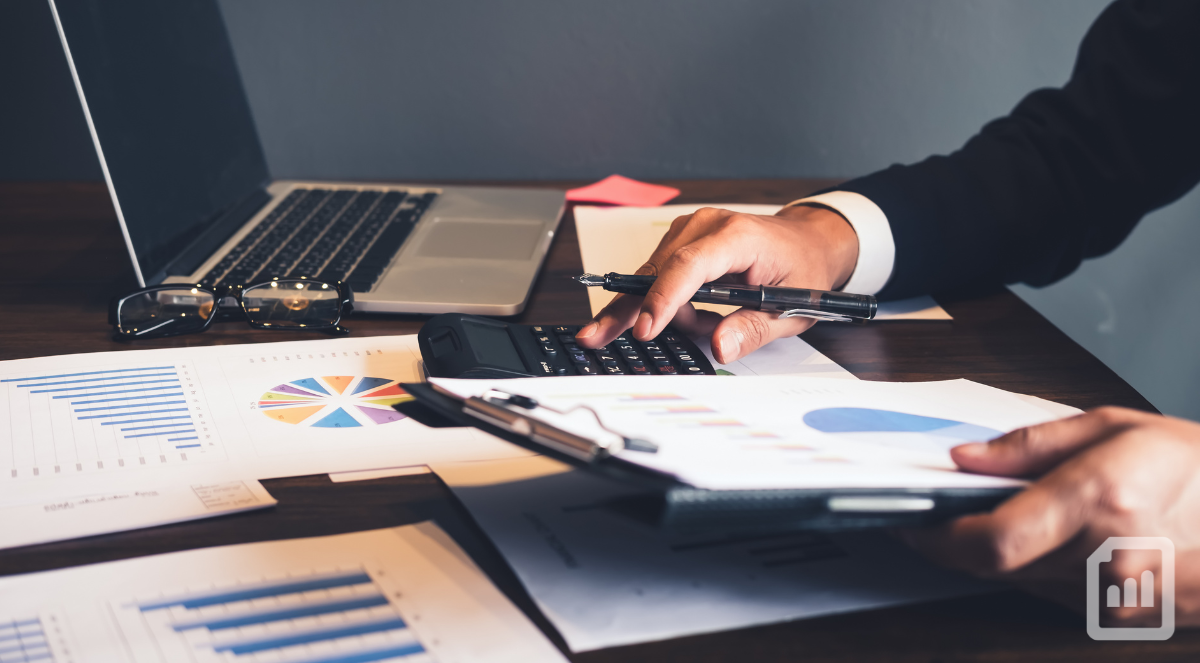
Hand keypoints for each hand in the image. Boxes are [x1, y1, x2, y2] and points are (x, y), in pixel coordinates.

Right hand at [574, 205, 859, 362]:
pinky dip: (670, 302)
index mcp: (737, 237)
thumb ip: (753, 329)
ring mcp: (690, 229)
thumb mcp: (792, 309)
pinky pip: (659, 276)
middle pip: (655, 271)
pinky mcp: (680, 240)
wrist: (806, 242)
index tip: (645, 329)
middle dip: (633, 311)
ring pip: (652, 277)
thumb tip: (720, 346)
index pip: (689, 266)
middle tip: (596, 337)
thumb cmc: (801, 268)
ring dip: (669, 312)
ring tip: (706, 325)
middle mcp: (706, 226)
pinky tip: (695, 312)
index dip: (663, 299)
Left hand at [902, 407, 1199, 626]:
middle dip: (952, 543)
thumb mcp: (1114, 427)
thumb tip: (965, 459)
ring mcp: (1115, 596)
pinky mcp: (1118, 616)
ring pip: (1014, 582)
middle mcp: (1106, 557)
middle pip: (993, 566)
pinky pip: (1046, 593)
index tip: (914, 521)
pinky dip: (1029, 568)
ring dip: (990, 555)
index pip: (993, 538)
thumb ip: (1030, 445)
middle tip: (933, 517)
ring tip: (997, 515)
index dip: (940, 536)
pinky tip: (1045, 539)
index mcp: (1101, 501)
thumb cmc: (1199, 468)